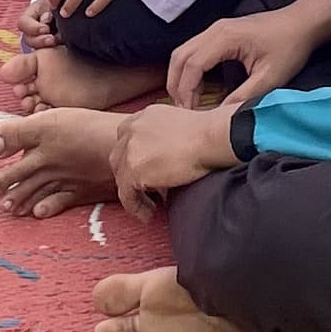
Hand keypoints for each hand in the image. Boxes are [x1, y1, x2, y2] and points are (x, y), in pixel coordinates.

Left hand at [110, 102, 243, 213]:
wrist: (210, 138)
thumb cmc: (206, 133)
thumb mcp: (177, 123)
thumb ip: (162, 134)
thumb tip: (164, 156)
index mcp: (143, 117)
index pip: (126, 138)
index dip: (132, 156)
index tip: (143, 171)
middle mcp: (132, 130)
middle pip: (119, 158)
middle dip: (129, 176)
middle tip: (144, 191)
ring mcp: (130, 149)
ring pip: (121, 178)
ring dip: (133, 194)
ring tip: (149, 207)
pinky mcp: (133, 169)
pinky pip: (127, 195)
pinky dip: (136, 207)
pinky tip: (148, 214)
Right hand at [164, 0, 330, 105]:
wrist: (303, 23)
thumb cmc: (290, 47)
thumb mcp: (270, 78)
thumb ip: (244, 97)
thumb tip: (220, 117)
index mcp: (225, 38)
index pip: (192, 66)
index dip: (186, 92)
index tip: (189, 114)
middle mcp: (215, 30)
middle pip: (180, 57)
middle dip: (176, 86)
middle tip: (183, 112)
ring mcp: (216, 29)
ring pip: (183, 52)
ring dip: (181, 78)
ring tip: (187, 103)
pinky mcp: (221, 32)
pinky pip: (194, 50)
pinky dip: (189, 70)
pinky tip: (198, 89)